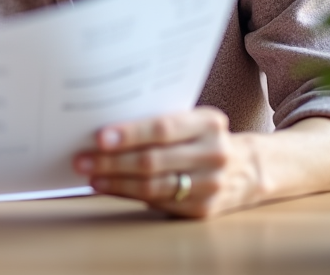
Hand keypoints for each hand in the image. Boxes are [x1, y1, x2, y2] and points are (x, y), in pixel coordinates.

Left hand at [72, 107, 259, 217]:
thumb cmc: (202, 138)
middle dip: (112, 161)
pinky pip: (158, 203)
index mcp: (208, 123)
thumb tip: (104, 128)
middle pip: (153, 160)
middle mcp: (214, 153)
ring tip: (90, 175)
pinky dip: (128, 194)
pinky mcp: (204, 209)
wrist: (248, 169)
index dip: (130, 133)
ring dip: (116, 181)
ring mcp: (211, 184)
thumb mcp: (191, 120)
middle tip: (81, 158)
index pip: (163, 128)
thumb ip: (157, 120)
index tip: (99, 137)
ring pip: (153, 185)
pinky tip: (108, 187)